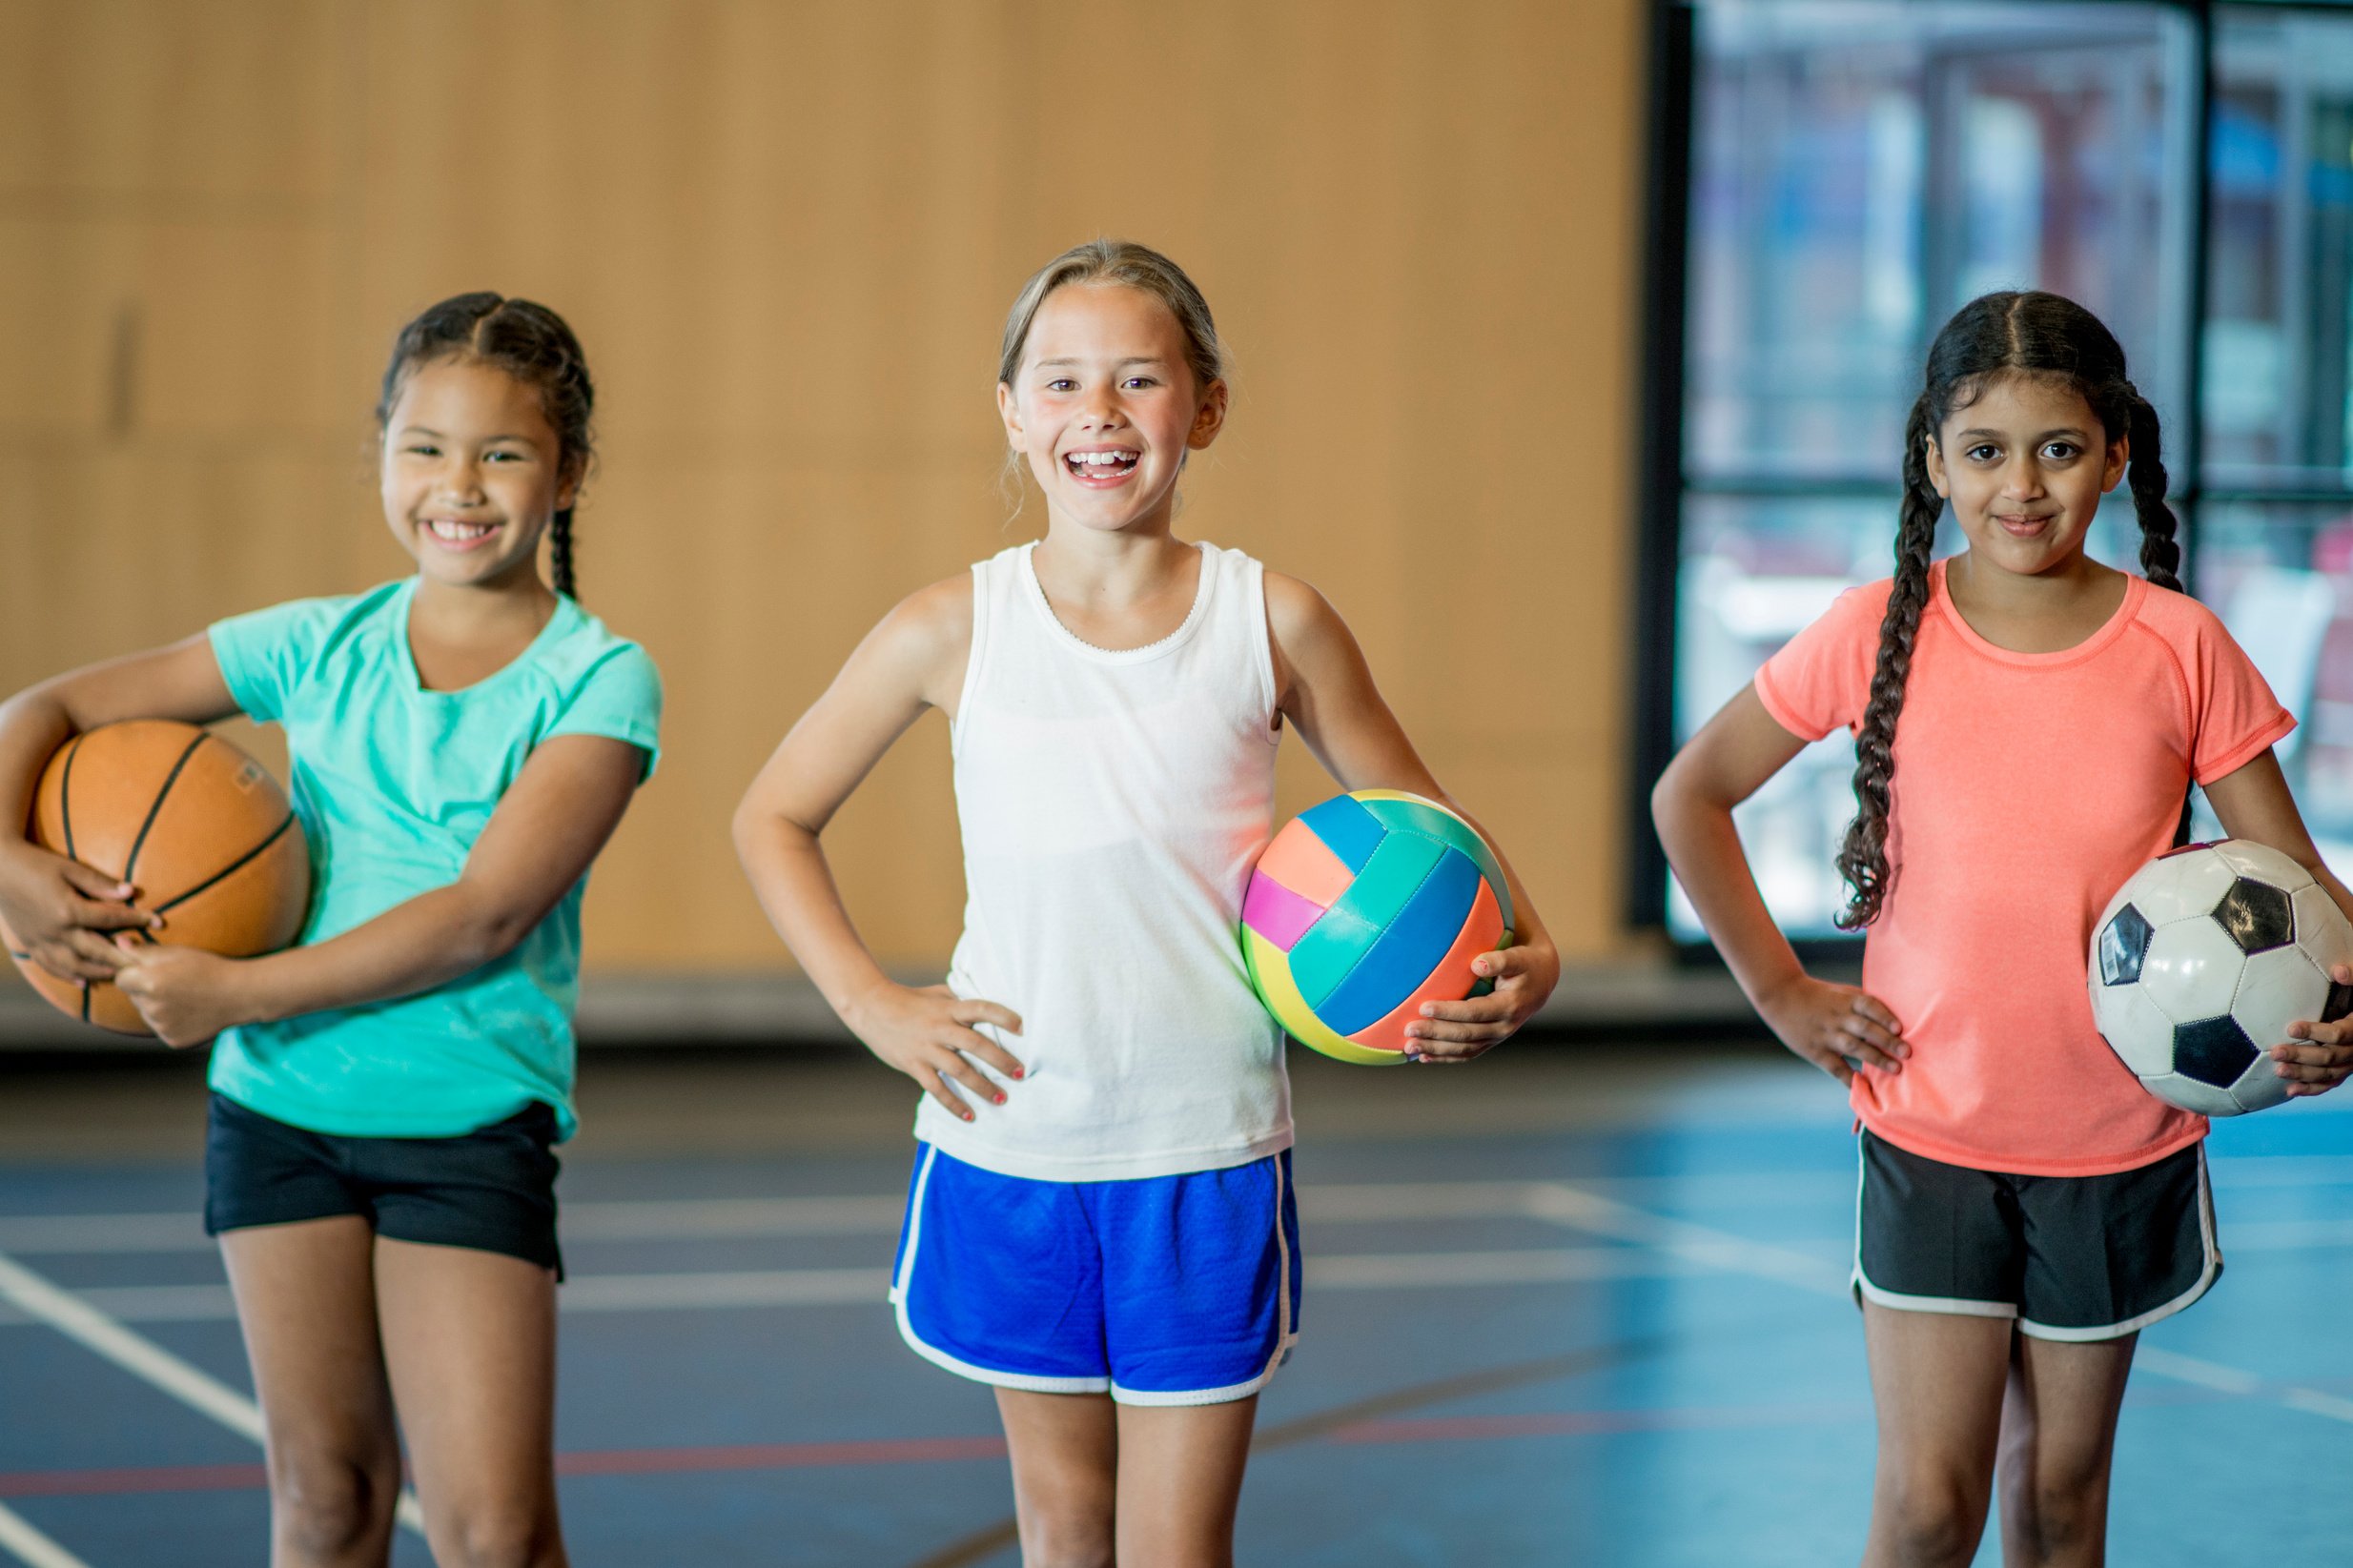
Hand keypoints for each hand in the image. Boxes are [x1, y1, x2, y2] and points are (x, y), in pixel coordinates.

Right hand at [0, 842, 158, 982]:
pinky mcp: (29, 944)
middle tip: (144, 964)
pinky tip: (83, 982)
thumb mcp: (69, 869)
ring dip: (97, 972)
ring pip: (72, 965)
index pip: (111, 918)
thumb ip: (99, 883)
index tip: (159, 921)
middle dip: (122, 957)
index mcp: (68, 910)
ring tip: (117, 974)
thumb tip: (130, 892)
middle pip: (96, 951)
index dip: (137, 918)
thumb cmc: (36, 864)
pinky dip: (68, 976)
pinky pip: (50, 966)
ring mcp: (40, 941)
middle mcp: (55, 931)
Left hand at [110, 940, 251, 1047]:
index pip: (120, 979)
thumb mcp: (177, 953)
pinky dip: (170, 1021)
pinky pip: (160, 1028)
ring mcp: (161, 1026)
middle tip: (174, 983)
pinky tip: (189, 1011)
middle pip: (133, 997)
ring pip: (146, 1013)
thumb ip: (143, 951)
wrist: (240, 995)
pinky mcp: (171, 1040)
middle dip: (145, 989)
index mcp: (149, 982)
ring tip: (184, 997)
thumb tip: (117, 943)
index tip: (152, 971)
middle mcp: (151, 1007)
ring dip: (156, 1006)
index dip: (134, 973)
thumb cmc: (209, 968)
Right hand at [844, 982, 1024, 1120]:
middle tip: (1020, 1073)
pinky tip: (970, 1116)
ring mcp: (926, 1048)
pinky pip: (936, 1088)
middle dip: (1000, 1060)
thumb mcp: (938, 993)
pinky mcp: (914, 1065)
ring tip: (1001, 1099)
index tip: (1023, 1027)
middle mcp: (940, 1028)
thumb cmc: (909, 999)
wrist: (870, 1006)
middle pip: (975, 1044)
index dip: (1003, 1017)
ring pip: (959, 1070)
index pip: (981, 1009)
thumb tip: (989, 1009)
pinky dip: (953, 1104)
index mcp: (949, 1008)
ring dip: (982, 1086)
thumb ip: (961, 1001)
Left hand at [1404, 939, 1561, 1064]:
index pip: (1475, 1012)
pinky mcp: (1489, 1041)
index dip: (1449, 1012)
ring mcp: (1496, 1037)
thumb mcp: (1518, 958)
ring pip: (1463, 1049)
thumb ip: (1499, 960)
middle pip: (1465, 1034)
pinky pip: (1466, 1054)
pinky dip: (1444, 1057)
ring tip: (1408, 1046)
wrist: (1540, 982)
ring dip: (1435, 1049)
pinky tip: (1423, 1057)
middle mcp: (1503, 1027)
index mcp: (1509, 1006)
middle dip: (1435, 1033)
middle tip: (1409, 1029)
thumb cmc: (1524, 963)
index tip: (1424, 1007)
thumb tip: (1476, 965)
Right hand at [1755, 972, 1907, 1086]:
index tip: (1899, 1028)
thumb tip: (1896, 1021)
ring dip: (1875, 1058)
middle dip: (1887, 1040)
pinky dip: (1849, 1078)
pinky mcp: (1815, 1051)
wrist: (1781, 996)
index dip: (1884, 1016)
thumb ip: (1864, 1005)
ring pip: (1853, 1047)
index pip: (1868, 1006)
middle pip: (1864, 1028)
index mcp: (1845, 1000)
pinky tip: (1864, 1087)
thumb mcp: (1841, 993)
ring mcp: (1826, 1035)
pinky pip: (1835, 1067)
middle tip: (1907, 1053)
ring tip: (1896, 1069)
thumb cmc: (1819, 995)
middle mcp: (1837, 1017)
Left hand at [2274, 963, 2352, 1096]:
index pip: (2338, 1035)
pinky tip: (2290, 1091)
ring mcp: (2352, 1063)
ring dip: (2302, 1074)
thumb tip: (2337, 970)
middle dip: (2301, 1056)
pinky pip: (2330, 1083)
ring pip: (2327, 1074)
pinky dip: (2312, 1089)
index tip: (2290, 1028)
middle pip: (2329, 1057)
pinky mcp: (2346, 1070)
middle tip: (2274, 1052)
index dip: (2315, 1032)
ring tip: (2277, 1070)